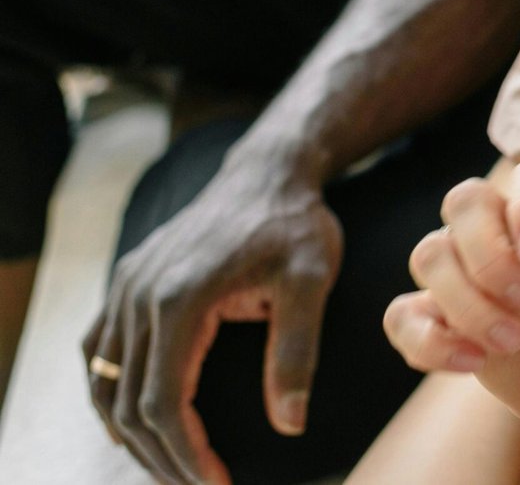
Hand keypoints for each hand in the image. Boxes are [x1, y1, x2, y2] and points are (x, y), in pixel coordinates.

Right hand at [82, 168, 341, 484]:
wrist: (270, 172)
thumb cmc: (296, 224)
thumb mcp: (312, 282)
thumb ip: (297, 353)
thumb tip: (290, 424)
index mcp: (180, 299)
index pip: (164, 402)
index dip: (185, 455)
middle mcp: (139, 295)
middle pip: (128, 403)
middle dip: (161, 457)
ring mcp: (126, 287)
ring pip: (104, 383)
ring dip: (133, 433)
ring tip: (174, 468)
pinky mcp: (127, 282)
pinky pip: (99, 352)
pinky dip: (112, 395)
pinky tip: (139, 422)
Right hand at [383, 156, 519, 423]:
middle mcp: (502, 226)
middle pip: (464, 201)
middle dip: (491, 256)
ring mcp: (463, 270)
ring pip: (430, 254)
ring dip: (468, 303)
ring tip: (514, 341)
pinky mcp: (437, 317)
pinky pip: (402, 316)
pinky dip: (431, 341)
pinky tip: (473, 361)